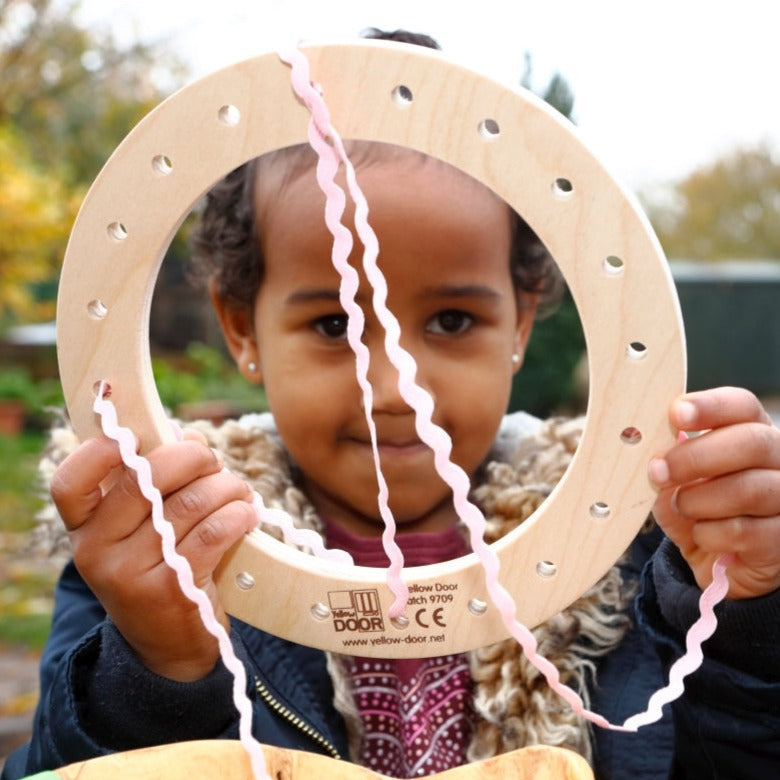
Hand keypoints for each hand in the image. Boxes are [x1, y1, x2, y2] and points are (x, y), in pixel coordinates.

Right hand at [51, 432, 257, 679]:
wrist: (169, 646)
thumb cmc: (161, 566)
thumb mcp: (143, 528)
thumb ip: (157, 479)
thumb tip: (184, 434)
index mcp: (84, 529)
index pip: (70, 483)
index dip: (98, 452)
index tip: (135, 437)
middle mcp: (98, 551)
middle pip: (144, 479)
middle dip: (192, 457)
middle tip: (213, 461)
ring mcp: (132, 574)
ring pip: (191, 503)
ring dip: (227, 486)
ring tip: (240, 490)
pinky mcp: (173, 591)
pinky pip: (214, 533)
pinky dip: (238, 514)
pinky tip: (247, 514)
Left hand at [649, 387, 779, 598]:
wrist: (718, 564)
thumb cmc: (698, 510)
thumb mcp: (676, 483)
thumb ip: (669, 463)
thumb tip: (652, 449)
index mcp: (752, 434)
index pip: (742, 407)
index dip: (710, 406)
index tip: (675, 414)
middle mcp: (779, 461)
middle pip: (752, 442)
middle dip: (697, 456)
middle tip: (659, 471)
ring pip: (749, 488)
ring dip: (699, 500)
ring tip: (681, 507)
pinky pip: (744, 532)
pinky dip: (710, 534)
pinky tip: (702, 535)